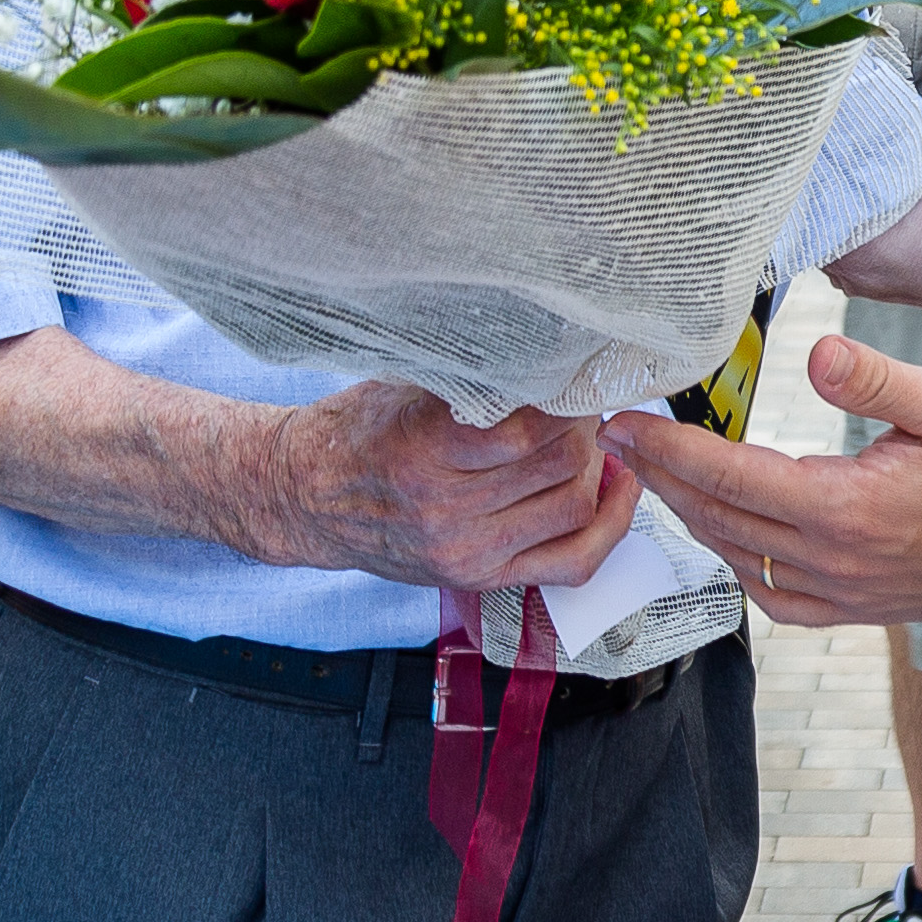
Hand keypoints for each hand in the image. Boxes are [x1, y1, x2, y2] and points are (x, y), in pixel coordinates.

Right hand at [241, 383, 637, 594]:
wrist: (306, 499)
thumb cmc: (355, 431)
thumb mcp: (401, 383)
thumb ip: (471, 373)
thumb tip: (545, 343)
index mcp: (424, 452)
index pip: (529, 428)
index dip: (568, 397)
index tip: (578, 371)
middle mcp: (446, 511)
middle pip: (561, 466)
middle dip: (587, 426)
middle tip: (585, 400)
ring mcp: (466, 553)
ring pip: (573, 509)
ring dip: (597, 468)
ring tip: (589, 438)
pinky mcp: (480, 578)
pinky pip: (570, 563)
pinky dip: (606, 527)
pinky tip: (615, 491)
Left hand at [604, 336, 921, 627]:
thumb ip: (874, 380)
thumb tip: (815, 351)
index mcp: (845, 508)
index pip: (732, 474)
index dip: (670, 448)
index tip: (624, 422)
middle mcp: (834, 561)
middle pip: (721, 518)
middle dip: (663, 477)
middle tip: (621, 440)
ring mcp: (844, 594)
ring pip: (740, 559)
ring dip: (692, 518)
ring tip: (660, 478)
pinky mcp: (858, 610)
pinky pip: (776, 600)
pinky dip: (738, 567)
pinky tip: (726, 540)